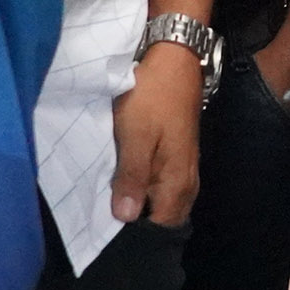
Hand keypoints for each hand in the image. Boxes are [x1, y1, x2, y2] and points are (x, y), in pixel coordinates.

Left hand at [111, 40, 205, 226]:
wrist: (173, 56)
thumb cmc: (152, 97)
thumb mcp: (135, 136)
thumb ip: (132, 178)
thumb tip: (125, 218)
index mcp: (177, 180)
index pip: (160, 226)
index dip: (136, 234)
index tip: (107, 232)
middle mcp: (186, 178)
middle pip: (164, 215)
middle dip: (138, 221)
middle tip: (104, 218)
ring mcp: (183, 163)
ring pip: (163, 197)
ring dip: (140, 201)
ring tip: (109, 201)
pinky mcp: (176, 150)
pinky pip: (161, 181)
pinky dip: (144, 185)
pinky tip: (124, 179)